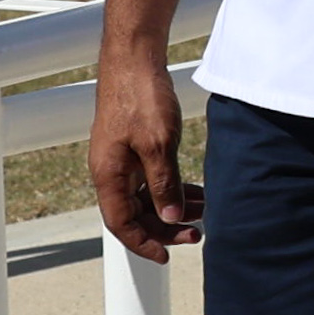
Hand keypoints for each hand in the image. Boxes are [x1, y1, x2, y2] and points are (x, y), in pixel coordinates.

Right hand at [87, 45, 199, 262]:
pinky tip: (196, 190)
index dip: (144, 243)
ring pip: (146, 195)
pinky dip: (172, 187)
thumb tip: (170, 217)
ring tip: (205, 212)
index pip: (121, 223)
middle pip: (135, 213)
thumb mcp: (158, 144)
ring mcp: (122, 158)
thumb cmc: (141, 97)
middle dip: (165, 227)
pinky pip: (151, 177)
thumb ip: (164, 182)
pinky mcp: (134, 146)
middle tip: (198, 234)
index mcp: (108, 174)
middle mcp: (111, 171)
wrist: (134, 58)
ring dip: (173, 206)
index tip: (167, 256)